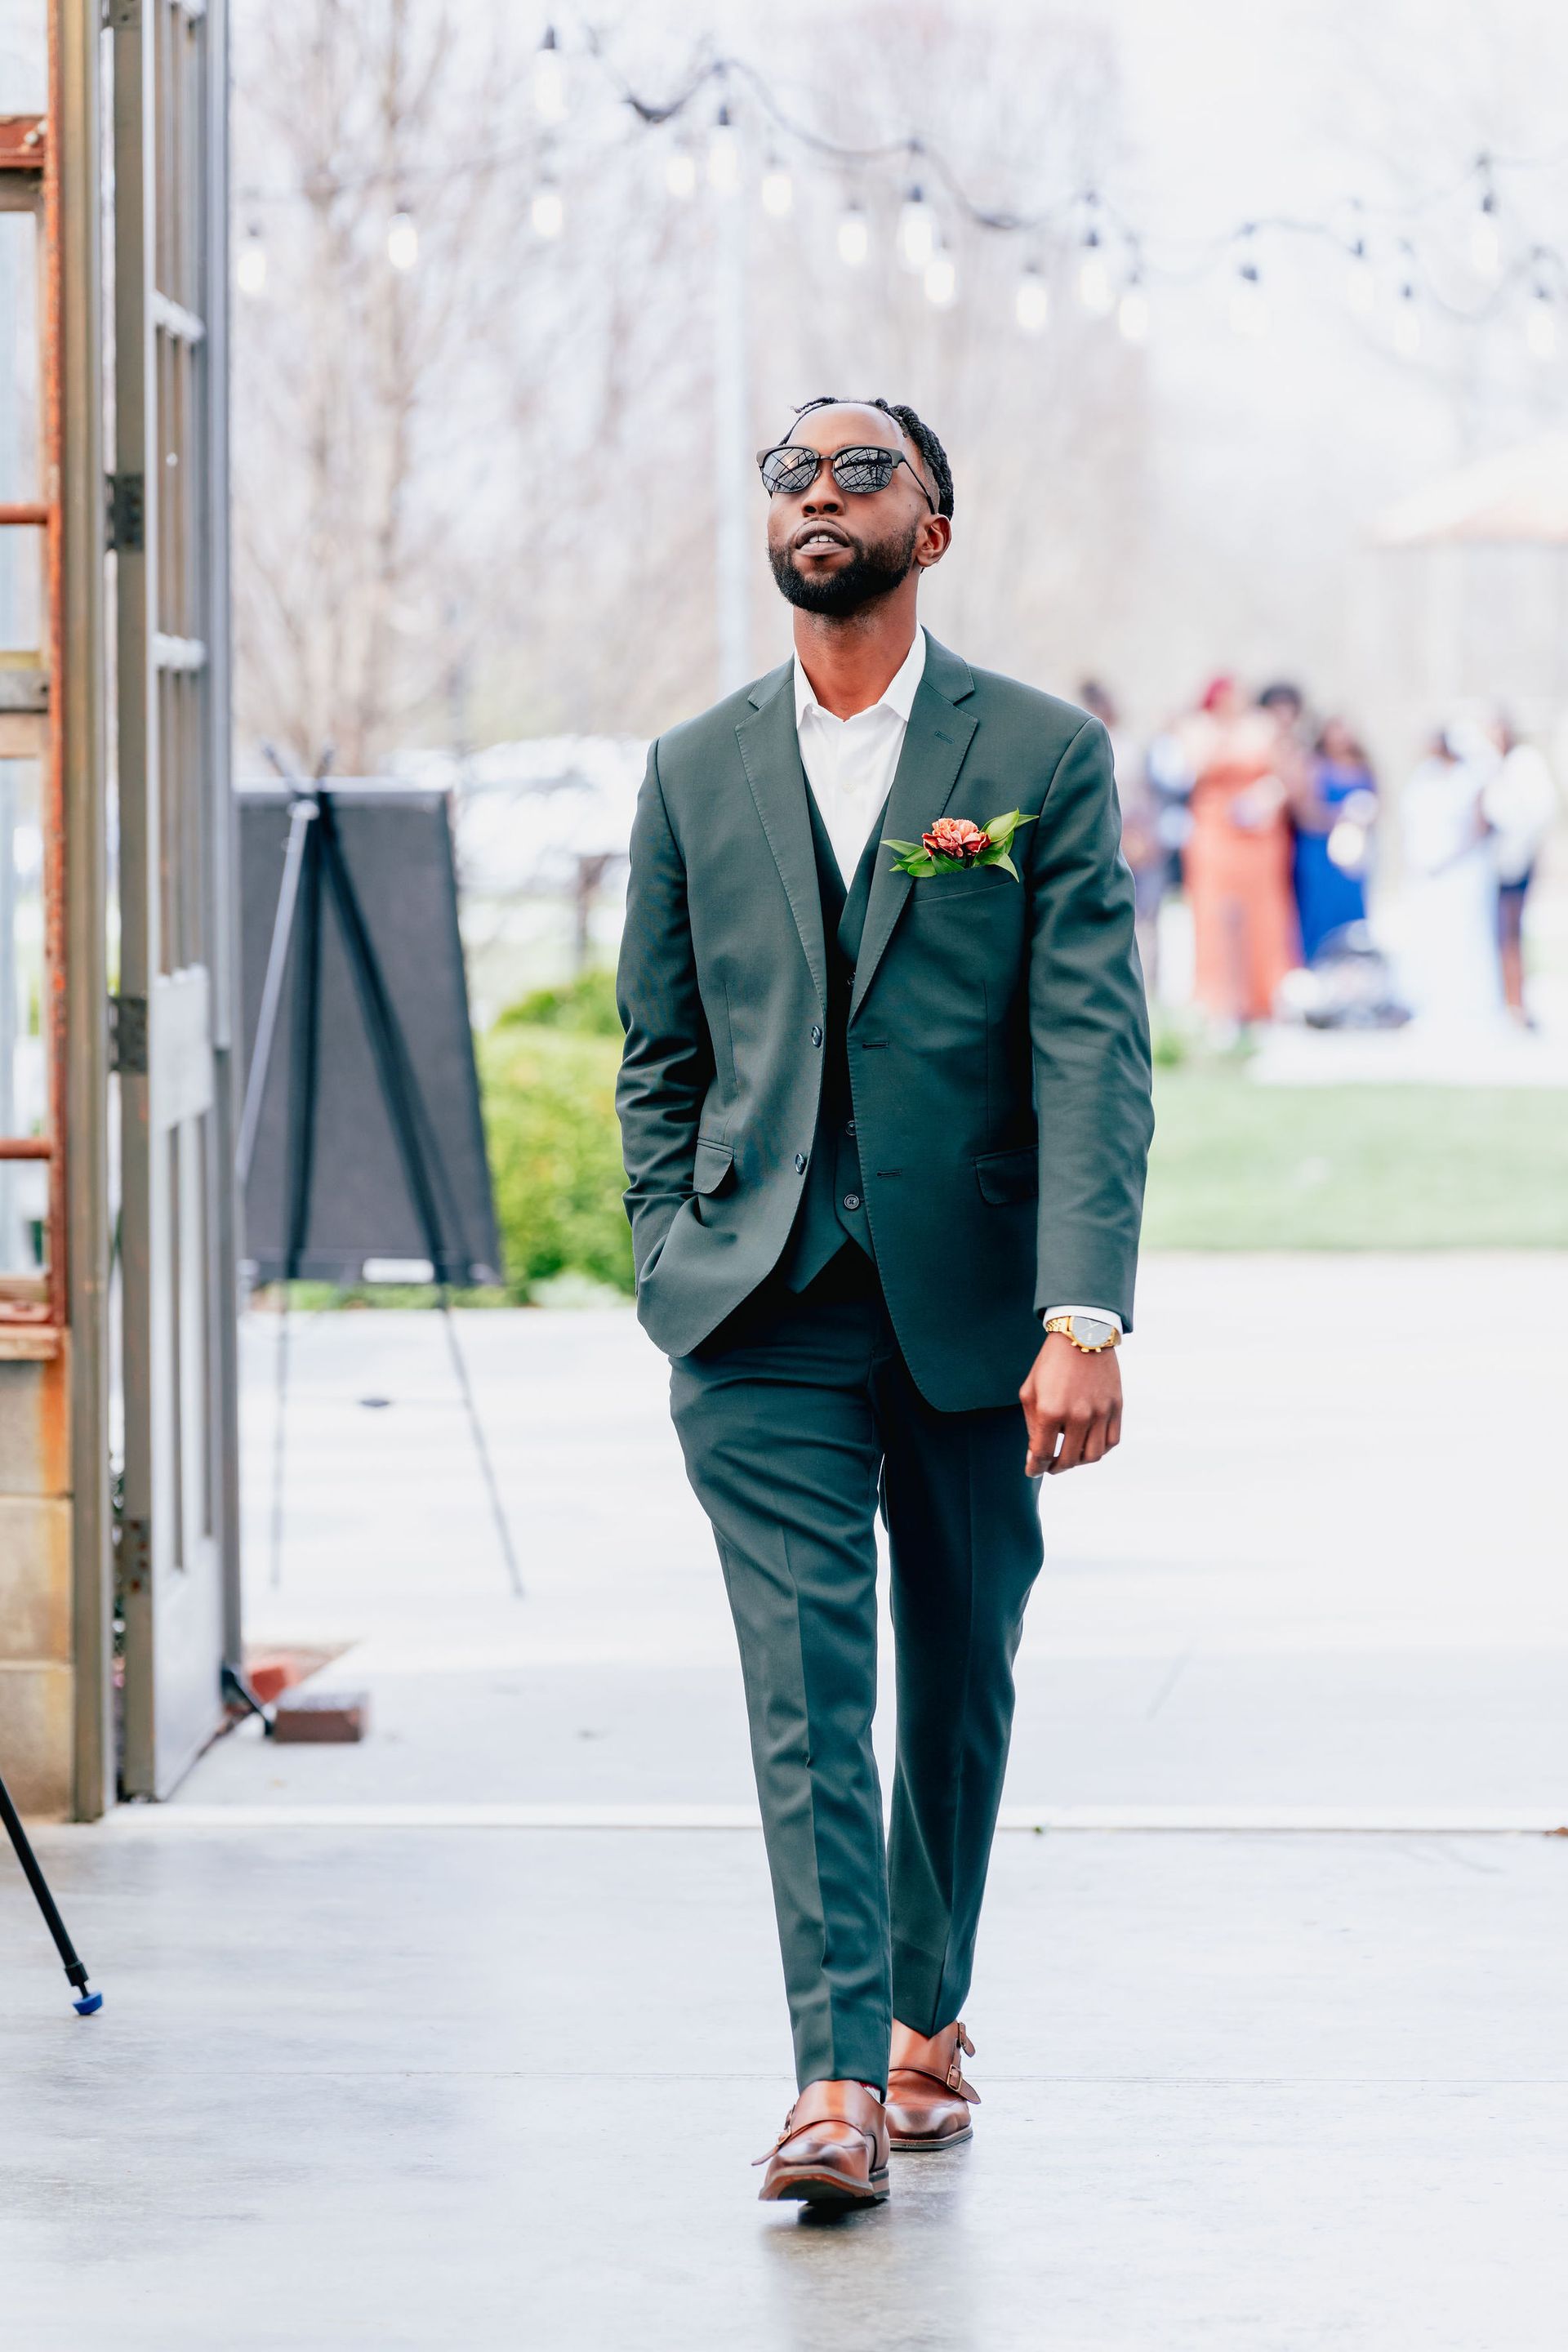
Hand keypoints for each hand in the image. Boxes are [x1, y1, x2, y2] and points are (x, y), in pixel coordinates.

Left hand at [1019, 1333, 1122, 1476]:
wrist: (1082, 1334)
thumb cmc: (1050, 1363)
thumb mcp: (1029, 1391)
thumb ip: (1031, 1425)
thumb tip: (1036, 1454)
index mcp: (1050, 1412)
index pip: (1042, 1455)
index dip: (1035, 1468)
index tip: (1033, 1471)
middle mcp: (1077, 1416)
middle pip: (1068, 1460)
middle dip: (1055, 1468)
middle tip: (1050, 1466)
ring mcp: (1100, 1413)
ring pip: (1092, 1456)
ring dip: (1078, 1462)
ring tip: (1070, 1457)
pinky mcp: (1116, 1408)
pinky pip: (1111, 1442)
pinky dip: (1099, 1450)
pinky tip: (1088, 1446)